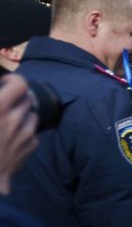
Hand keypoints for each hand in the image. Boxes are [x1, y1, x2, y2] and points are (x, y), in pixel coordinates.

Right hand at [0, 75, 38, 194]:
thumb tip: (2, 87)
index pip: (19, 83)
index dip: (13, 80)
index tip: (5, 84)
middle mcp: (15, 119)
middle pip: (27, 98)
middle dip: (17, 98)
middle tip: (5, 105)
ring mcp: (26, 133)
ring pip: (32, 113)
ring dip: (22, 114)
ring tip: (8, 122)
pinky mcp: (32, 145)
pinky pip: (33, 130)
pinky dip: (25, 130)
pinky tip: (11, 137)